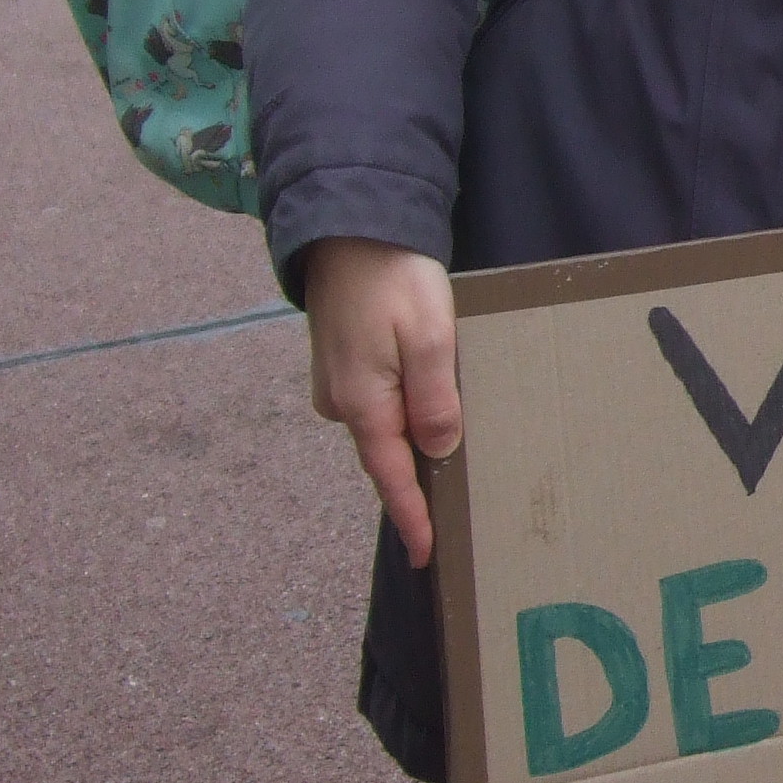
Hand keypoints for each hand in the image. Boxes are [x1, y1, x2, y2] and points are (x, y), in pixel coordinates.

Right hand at [303, 236, 460, 564]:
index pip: (391, 477)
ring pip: (381, 428)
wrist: (348, 226)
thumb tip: (436, 450)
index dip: (411, 517)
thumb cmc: (393, 277)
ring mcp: (337, 382)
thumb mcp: (431, 337)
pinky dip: (398, 417)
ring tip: (442, 474)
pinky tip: (424, 416)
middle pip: (385, 456)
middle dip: (413, 488)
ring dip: (408, 449)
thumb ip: (434, 398)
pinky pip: (375, 404)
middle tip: (445, 523)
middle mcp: (342, 401)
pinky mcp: (341, 362)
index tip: (425, 556)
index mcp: (364, 402)